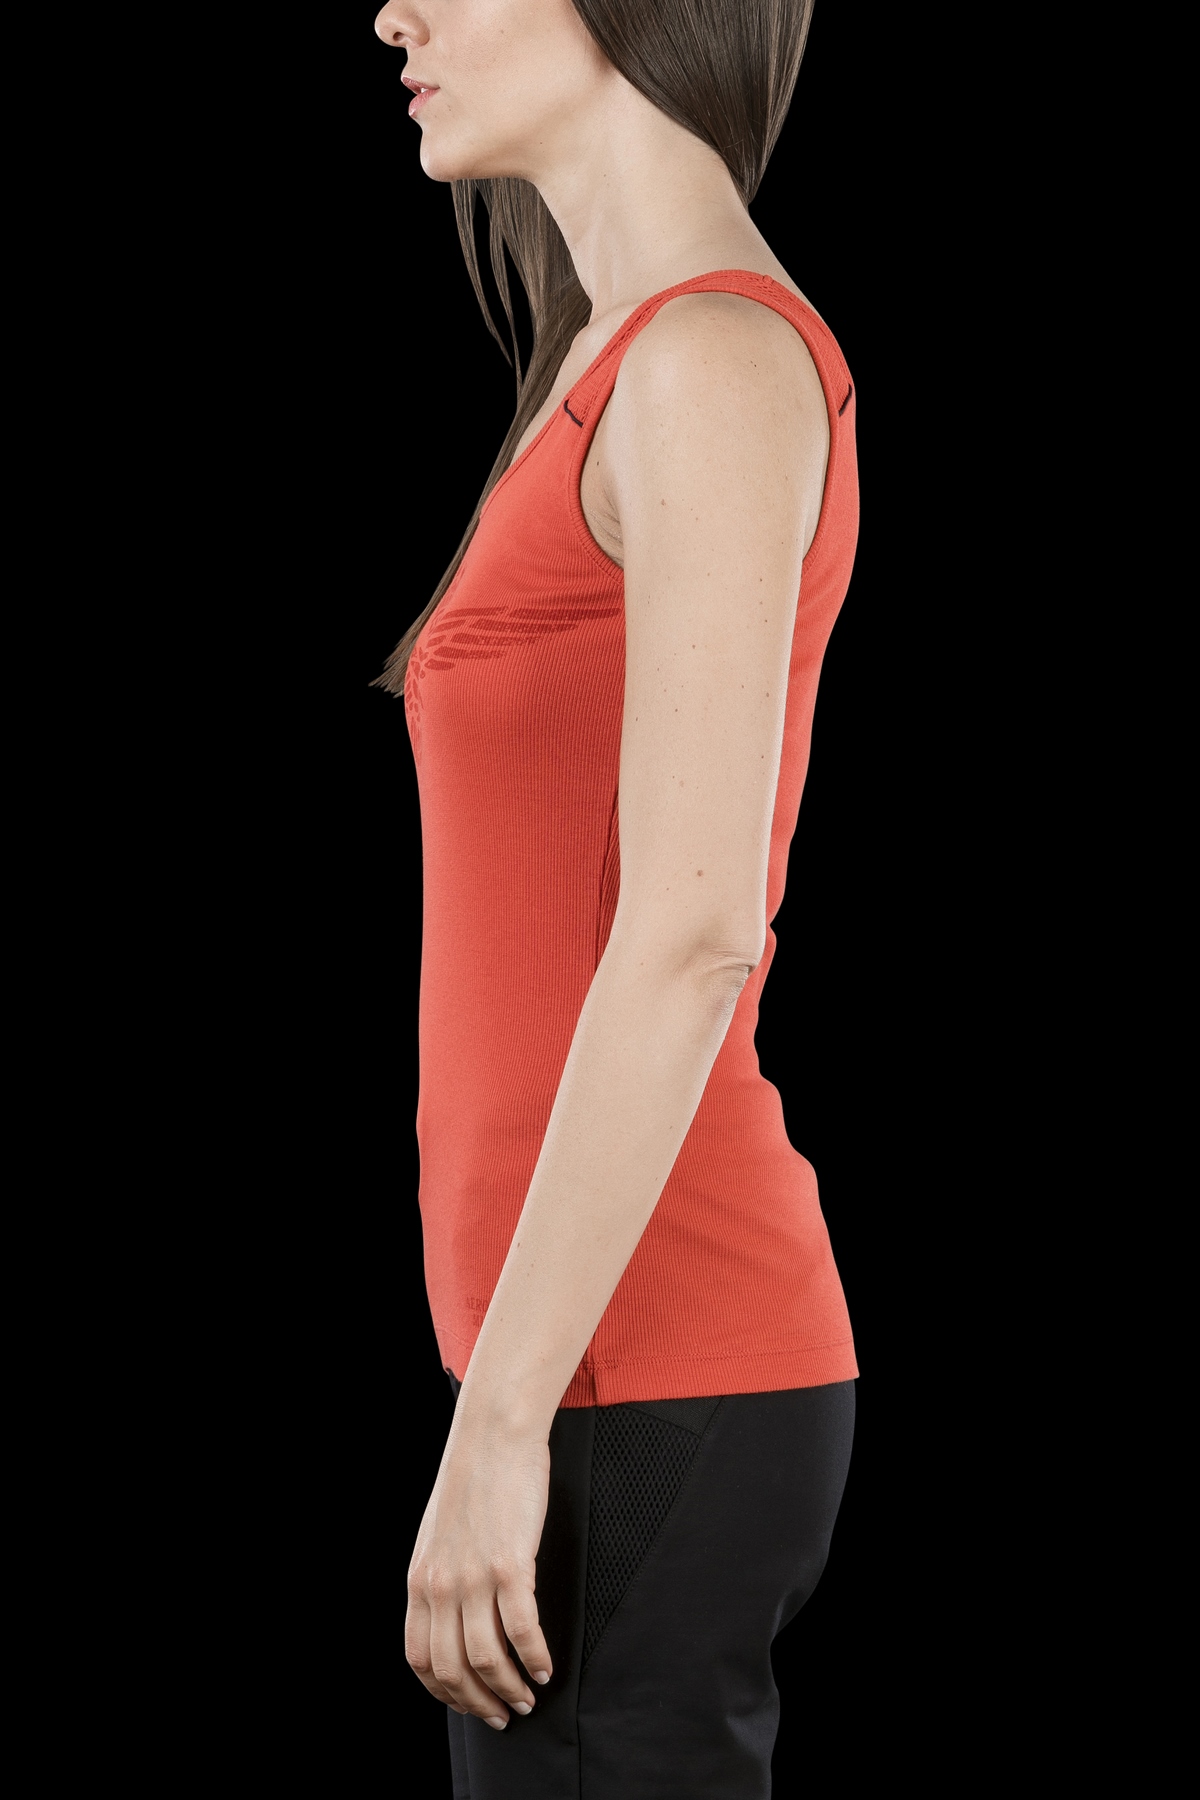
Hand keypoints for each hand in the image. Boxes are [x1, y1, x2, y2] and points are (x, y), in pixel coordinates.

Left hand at [405, 1425, 554, 1727]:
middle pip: (452, 1669)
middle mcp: (441, 1585)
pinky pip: (522, 1630)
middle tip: (504, 1714)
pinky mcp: (511, 1565)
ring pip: (486, 1658)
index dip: (445, 1692)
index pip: (420, 1659)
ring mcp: (474, 1577)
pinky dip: (535, 1658)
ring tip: (529, 1696)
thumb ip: (440, 1579)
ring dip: (510, 1688)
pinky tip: (547, 1666)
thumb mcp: (438, 1537)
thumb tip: (454, 1620)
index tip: (469, 1704)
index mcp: (419, 1581)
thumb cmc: (473, 1482)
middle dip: (479, 1702)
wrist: (493, 1437)